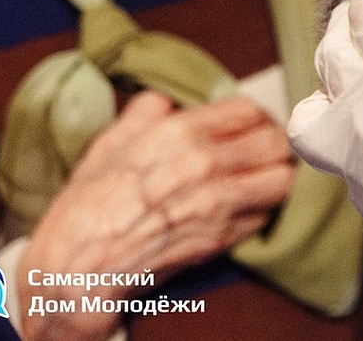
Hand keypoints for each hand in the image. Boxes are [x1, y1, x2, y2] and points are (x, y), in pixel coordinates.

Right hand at [18, 91, 294, 340]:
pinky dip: (264, 207)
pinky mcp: (224, 237)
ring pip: (283, 179)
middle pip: (275, 142)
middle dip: (274, 143)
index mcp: (180, 134)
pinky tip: (248, 204)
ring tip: (264, 175)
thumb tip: (165, 99)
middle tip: (264, 148)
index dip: (253, 116)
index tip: (250, 124)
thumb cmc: (90, 203)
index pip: (249, 111)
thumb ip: (146, 113)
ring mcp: (218, 203)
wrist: (80, 264)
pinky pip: (267, 214)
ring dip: (278, 174)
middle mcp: (205, 164)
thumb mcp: (112, 143)